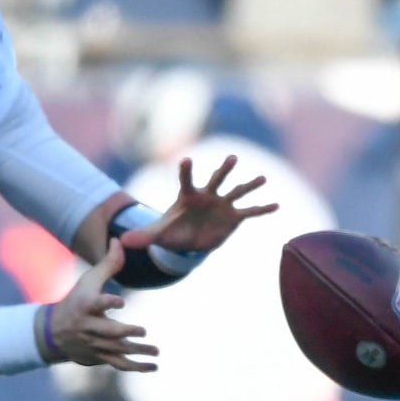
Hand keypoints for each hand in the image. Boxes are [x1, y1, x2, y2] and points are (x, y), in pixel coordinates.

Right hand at [42, 253, 159, 371]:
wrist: (52, 332)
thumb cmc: (76, 300)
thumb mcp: (88, 281)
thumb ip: (108, 263)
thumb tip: (120, 239)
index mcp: (85, 306)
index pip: (94, 303)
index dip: (107, 303)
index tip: (120, 302)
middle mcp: (88, 327)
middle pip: (106, 332)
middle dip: (124, 332)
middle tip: (142, 331)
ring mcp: (93, 344)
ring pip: (116, 350)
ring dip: (137, 352)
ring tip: (156, 352)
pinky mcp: (98, 357)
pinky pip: (118, 364)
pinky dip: (136, 367)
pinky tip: (153, 367)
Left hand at [118, 155, 278, 257]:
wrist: (189, 240)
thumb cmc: (173, 232)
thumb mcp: (158, 234)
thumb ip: (144, 236)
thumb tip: (123, 241)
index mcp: (187, 196)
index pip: (186, 181)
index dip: (186, 171)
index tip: (186, 160)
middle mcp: (207, 196)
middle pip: (216, 180)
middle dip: (224, 170)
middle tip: (233, 158)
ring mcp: (222, 205)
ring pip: (237, 192)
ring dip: (249, 186)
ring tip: (262, 178)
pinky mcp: (233, 217)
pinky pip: (249, 212)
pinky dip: (262, 209)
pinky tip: (275, 205)